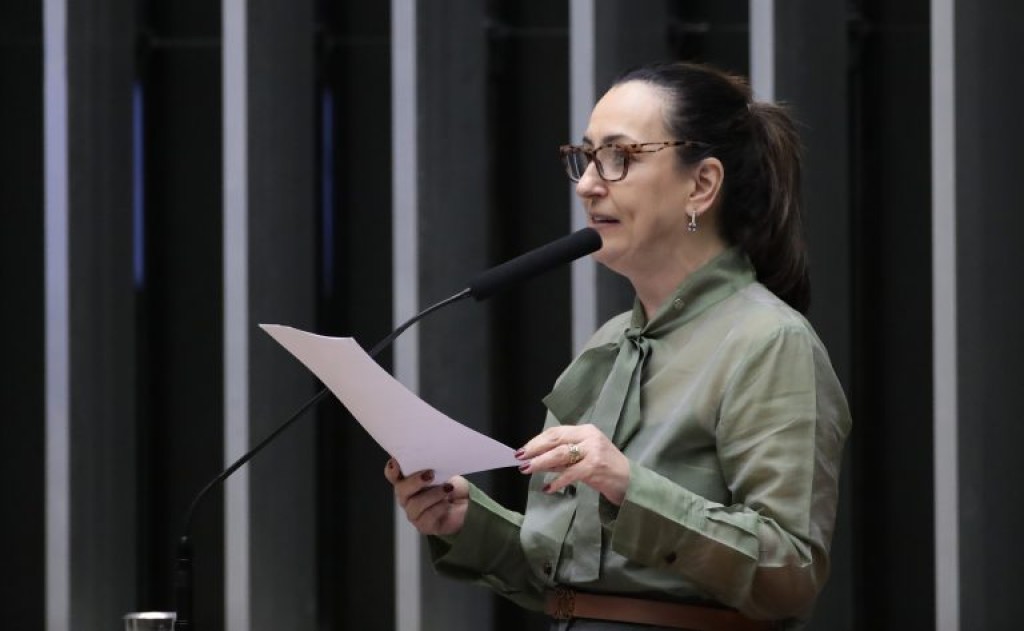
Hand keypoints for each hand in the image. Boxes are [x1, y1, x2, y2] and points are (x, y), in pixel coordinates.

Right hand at [383, 459, 469, 535]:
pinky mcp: (424, 526)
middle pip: (401, 490)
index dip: (391, 470)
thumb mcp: (444, 471)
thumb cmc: (452, 487)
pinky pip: (427, 517)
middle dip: (415, 481)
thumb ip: (432, 467)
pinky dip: (439, 507)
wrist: (467, 505)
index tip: (395, 462)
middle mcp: (407, 498)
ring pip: (415, 504)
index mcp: (408, 481)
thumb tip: (429, 464)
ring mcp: (414, 513)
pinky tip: (448, 503)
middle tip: (431, 474)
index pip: (393, 475)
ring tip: (447, 489)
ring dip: (433, 494)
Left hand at [516, 423, 630, 504]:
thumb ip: (563, 458)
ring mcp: (593, 450)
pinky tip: (548, 487)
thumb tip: (537, 460)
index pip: (556, 432)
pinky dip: (557, 481)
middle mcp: (589, 436)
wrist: (631, 482)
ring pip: (560, 454)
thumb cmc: (605, 469)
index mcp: (585, 430)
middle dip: (535, 449)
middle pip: (555, 439)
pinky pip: (571, 473)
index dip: (537, 440)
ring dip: (541, 462)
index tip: (523, 449)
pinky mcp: (595, 466)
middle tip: (520, 458)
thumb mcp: (583, 458)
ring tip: (527, 469)